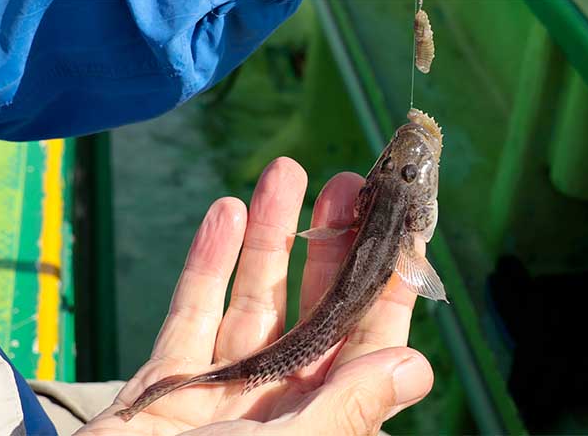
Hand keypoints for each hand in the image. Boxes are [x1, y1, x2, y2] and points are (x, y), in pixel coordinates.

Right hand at [76, 157, 432, 435]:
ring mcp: (224, 387)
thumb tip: (416, 366)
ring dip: (269, 237)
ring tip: (283, 176)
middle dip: (329, 245)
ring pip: (254, 299)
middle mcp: (279, 400)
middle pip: (314, 309)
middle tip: (344, 186)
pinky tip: (225, 214)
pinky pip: (194, 311)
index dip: (387, 284)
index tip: (402, 226)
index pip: (368, 342)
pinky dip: (209, 263)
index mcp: (320, 418)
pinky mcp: (171, 379)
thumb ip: (350, 409)